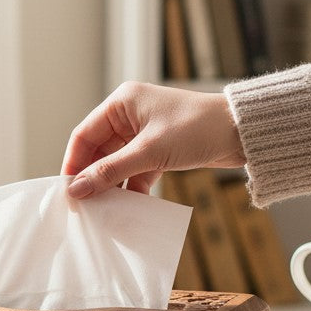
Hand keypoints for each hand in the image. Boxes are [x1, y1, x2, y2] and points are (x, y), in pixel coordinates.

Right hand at [61, 81, 244, 197]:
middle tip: (84, 204)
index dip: (74, 162)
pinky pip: (135, 169)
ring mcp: (144, 133)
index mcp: (121, 103)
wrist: (242, 132)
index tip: (68, 190)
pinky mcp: (159, 149)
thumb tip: (78, 188)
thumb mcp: (150, 152)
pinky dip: (132, 186)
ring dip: (112, 184)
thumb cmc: (197, 128)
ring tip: (104, 208)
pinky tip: (129, 205)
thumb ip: (111, 171)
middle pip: (99, 150)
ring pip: (117, 162)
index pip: (84, 134)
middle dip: (92, 176)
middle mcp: (129, 115)